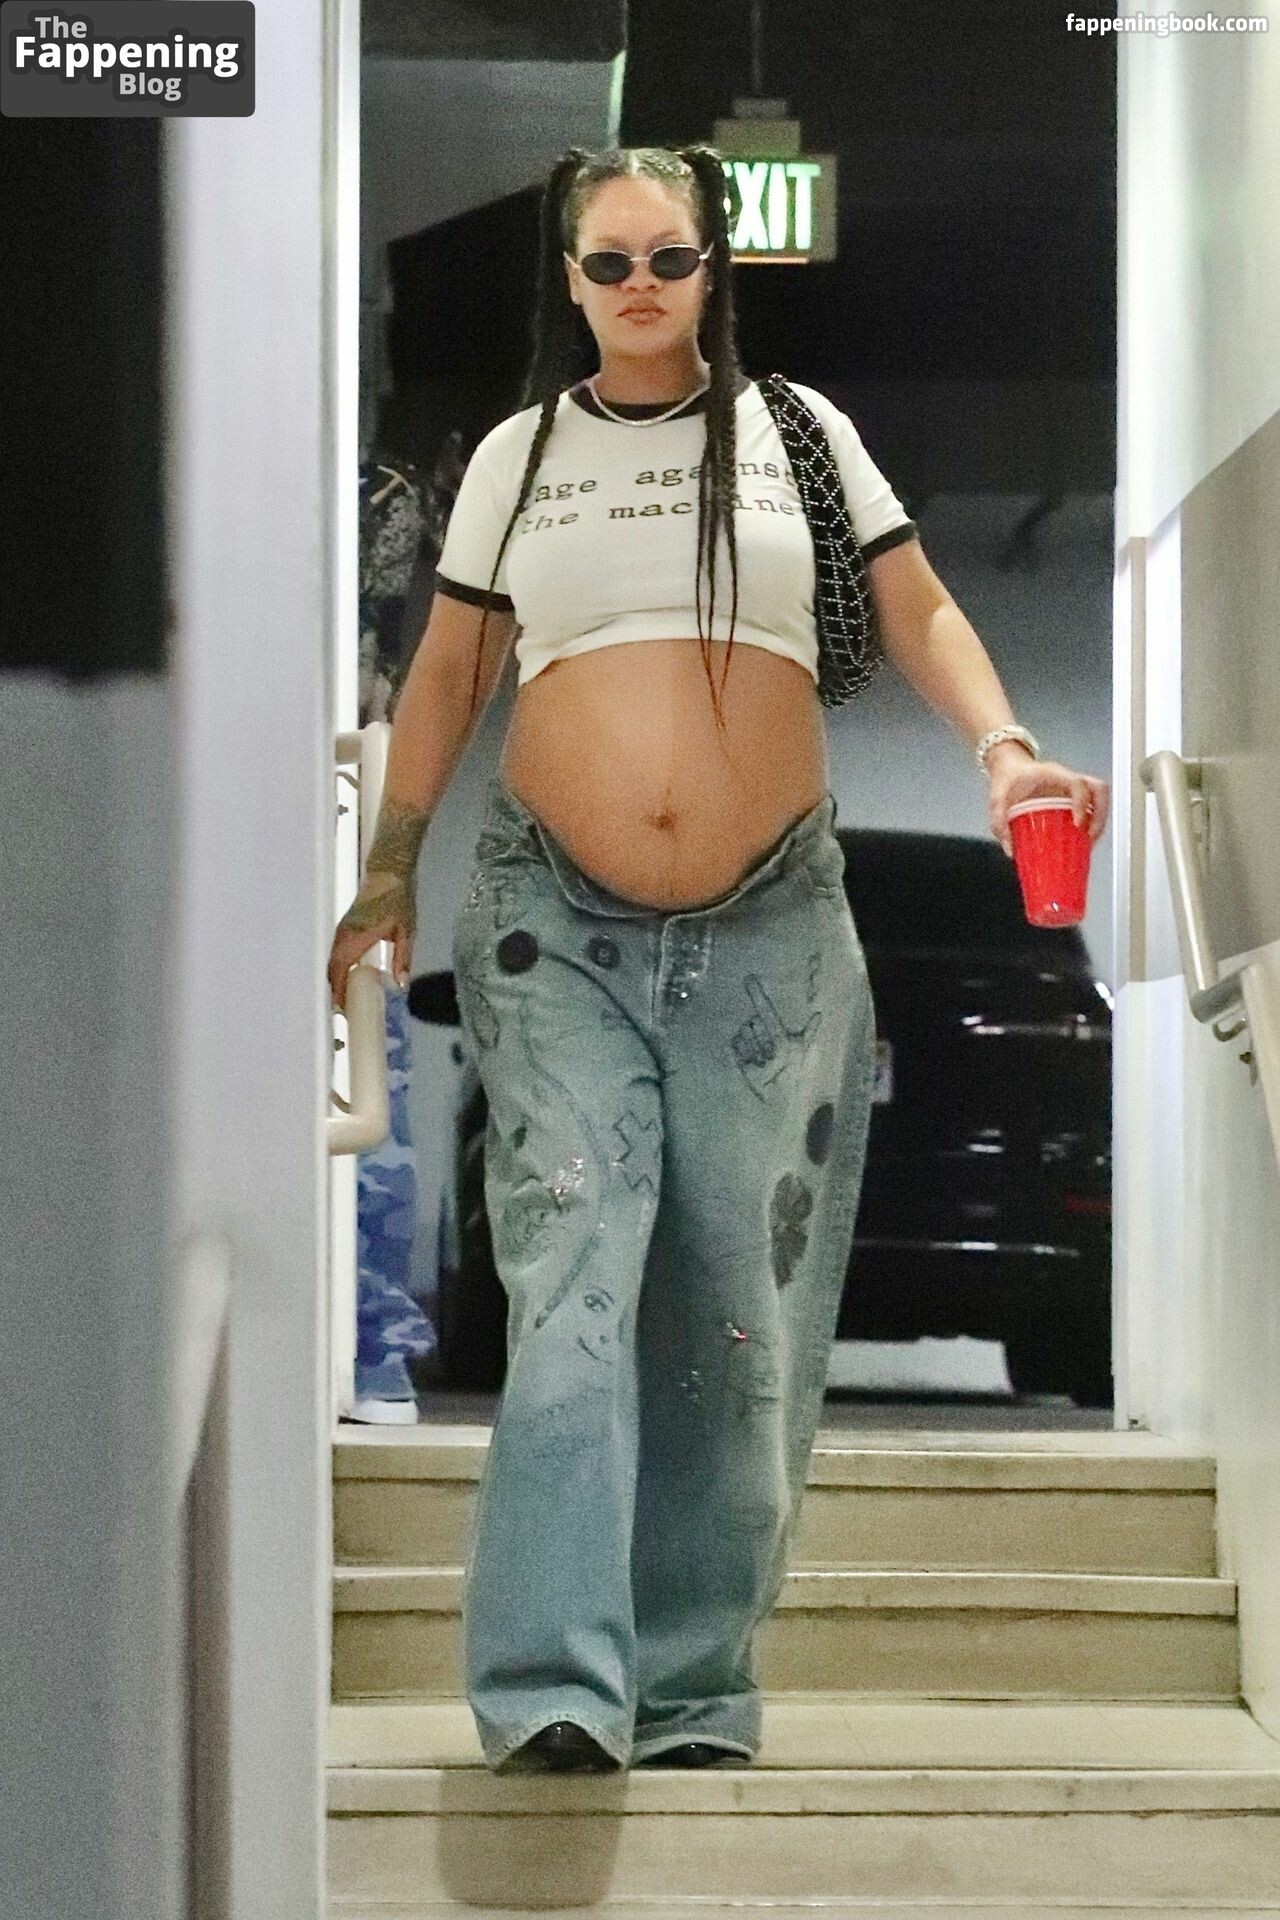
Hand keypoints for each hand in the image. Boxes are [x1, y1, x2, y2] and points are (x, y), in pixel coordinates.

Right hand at [328, 870, 415, 1013]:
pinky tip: (348, 978)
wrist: (387, 874)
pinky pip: (335, 952)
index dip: (339, 989)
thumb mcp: (406, 931)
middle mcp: (344, 935)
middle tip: (344, 1010)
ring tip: (345, 999)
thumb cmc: (398, 900)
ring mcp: (341, 930)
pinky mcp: (344, 927)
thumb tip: (400, 985)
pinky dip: (338, 968)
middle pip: (332, 968)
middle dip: (335, 990)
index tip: (342, 1008)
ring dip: (336, 979)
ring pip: (332, 960)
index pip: (340, 968)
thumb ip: (402, 958)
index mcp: (357, 936)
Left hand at [986, 747, 1109, 858]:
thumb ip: (1000, 822)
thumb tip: (1012, 850)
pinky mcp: (1072, 796)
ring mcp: (1072, 787)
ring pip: (1100, 798)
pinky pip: (1091, 806)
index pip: (1078, 784)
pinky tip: (1082, 839)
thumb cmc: (1008, 778)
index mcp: (1052, 774)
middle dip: (1099, 816)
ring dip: (1099, 821)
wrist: (1009, 768)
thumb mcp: (998, 798)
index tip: (1078, 824)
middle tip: (1089, 837)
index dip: (1083, 804)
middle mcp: (1067, 779)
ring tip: (1088, 842)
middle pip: (1099, 790)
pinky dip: (1092, 823)